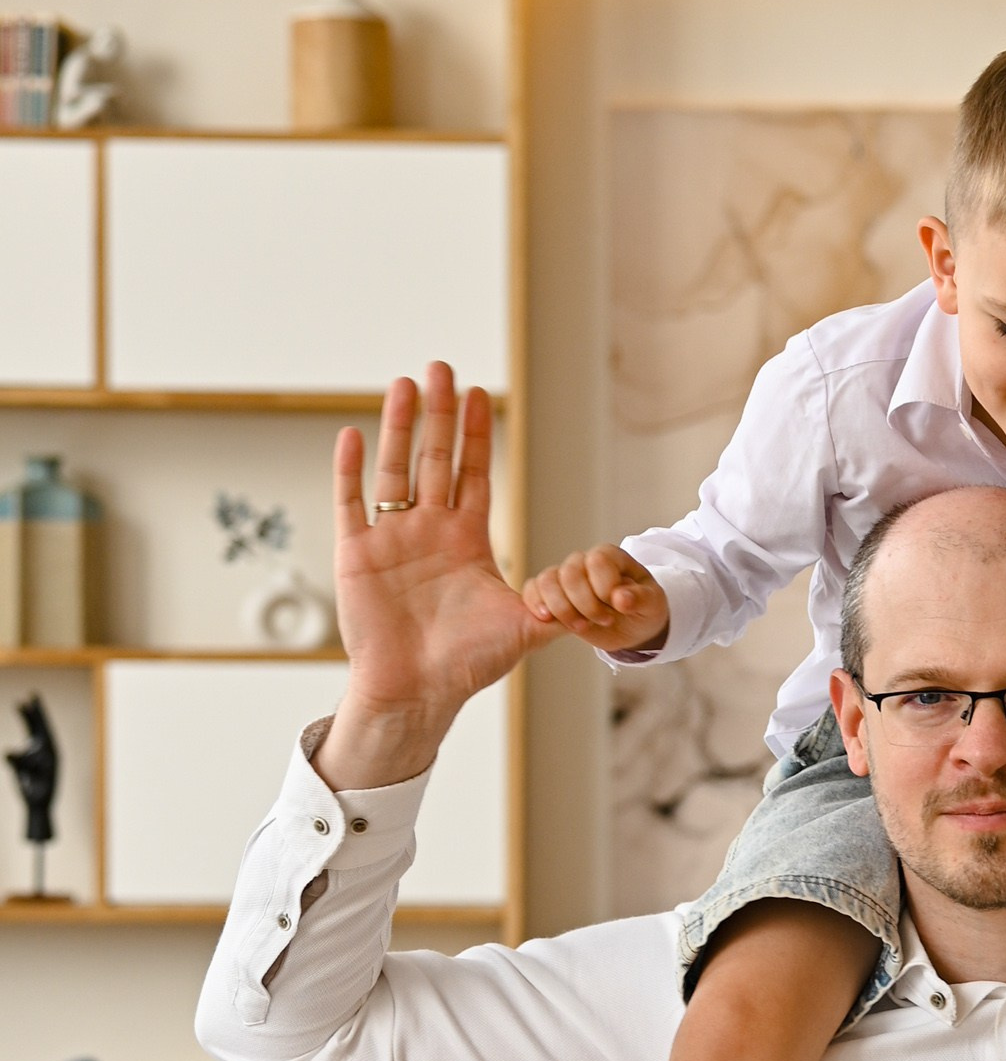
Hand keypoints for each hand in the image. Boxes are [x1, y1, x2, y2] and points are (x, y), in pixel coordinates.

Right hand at [322, 364, 558, 787]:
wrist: (416, 692)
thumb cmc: (466, 665)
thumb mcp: (523, 630)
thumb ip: (557, 606)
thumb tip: (601, 596)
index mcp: (467, 541)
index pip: (473, 474)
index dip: (475, 435)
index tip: (479, 394)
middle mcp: (429, 532)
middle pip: (435, 459)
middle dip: (439, 414)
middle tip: (442, 368)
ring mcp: (392, 540)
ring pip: (395, 470)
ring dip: (399, 428)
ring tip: (405, 385)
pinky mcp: (356, 555)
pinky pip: (351, 503)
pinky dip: (349, 470)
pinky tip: (354, 435)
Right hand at [523, 541, 668, 648]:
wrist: (633, 627)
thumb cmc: (644, 608)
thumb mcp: (652, 604)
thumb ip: (640, 598)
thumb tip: (621, 598)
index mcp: (610, 557)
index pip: (597, 561)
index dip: (604, 587)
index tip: (618, 605)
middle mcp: (584, 562)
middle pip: (570, 573)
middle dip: (586, 603)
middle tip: (605, 620)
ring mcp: (566, 578)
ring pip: (547, 581)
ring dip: (563, 609)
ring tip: (581, 626)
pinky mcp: (553, 595)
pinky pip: (532, 589)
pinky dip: (537, 604)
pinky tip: (548, 619)